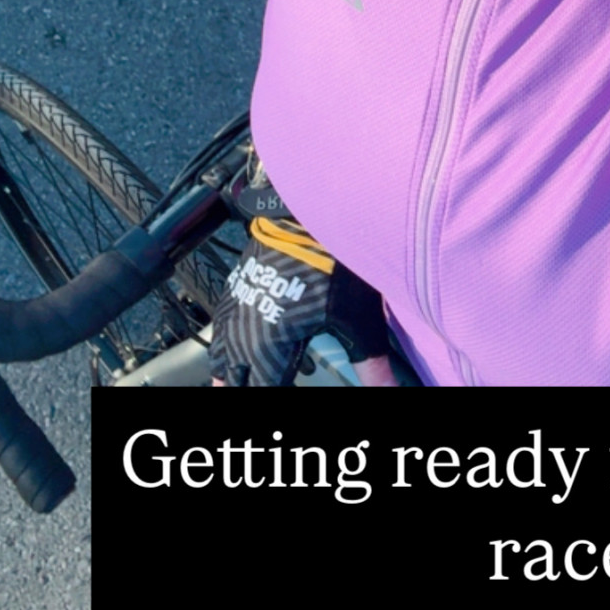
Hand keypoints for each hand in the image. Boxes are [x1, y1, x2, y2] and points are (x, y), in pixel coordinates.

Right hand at [207, 231, 391, 386]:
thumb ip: (371, 366)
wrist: (311, 213)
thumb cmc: (337, 264)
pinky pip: (220, 328)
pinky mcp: (236, 287)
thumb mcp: (360, 322)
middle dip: (244, 386)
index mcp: (269, 346)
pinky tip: (238, 347)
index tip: (284, 388)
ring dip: (228, 373)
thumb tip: (389, 391)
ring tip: (236, 381)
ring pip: (219, 356)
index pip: (261, 389)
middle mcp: (243, 332)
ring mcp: (236, 307)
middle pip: (232, 377)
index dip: (270, 395)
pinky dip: (226, 346)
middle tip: (259, 386)